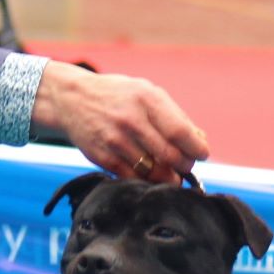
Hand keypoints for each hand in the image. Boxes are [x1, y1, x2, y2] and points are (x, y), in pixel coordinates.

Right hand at [31, 61, 209, 183]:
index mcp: (147, 99)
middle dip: (184, 166)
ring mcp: (116, 141)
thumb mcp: (146, 92)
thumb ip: (174, 116)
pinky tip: (149, 173)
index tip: (201, 154)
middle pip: (171, 156)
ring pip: (155, 172)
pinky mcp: (104, 158)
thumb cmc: (118, 96)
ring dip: (168, 177)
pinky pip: (135, 178)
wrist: (71, 99)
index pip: (181, 133)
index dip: (197, 149)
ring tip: (169, 171)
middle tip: (184, 165)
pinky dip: (147, 180)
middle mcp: (131, 120)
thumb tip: (200, 140)